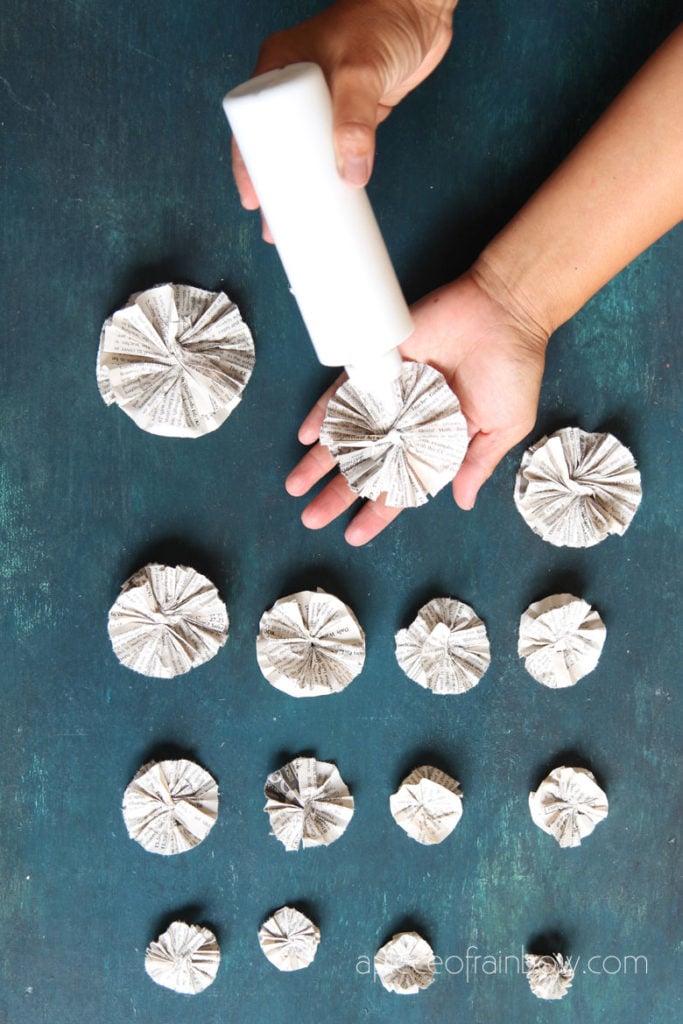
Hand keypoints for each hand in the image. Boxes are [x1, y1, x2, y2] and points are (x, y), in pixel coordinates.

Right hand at [232, 0, 455, 233]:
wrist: (422, 9)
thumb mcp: (359, 69)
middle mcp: (295, 86)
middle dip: (272, 188)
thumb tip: (349, 176)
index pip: (252, 125)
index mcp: (279, 67)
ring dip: (301, 190)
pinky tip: (329, 203)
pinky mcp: (352, 116)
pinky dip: (330, 180)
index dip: (247, 164)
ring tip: (297, 226)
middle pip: (274, 147)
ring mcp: (323, 103)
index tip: (251, 198)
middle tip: (272, 227)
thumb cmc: (383, 19)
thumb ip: (353, 121)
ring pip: (303, 155)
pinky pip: (333, 154)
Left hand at [285, 271, 548, 544]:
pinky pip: (345, 390)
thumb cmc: (513, 370)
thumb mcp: (504, 427)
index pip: (400, 484)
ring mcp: (390, 393)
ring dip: (320, 460)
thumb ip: (478, 464)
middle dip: (338, 494)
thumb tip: (461, 502)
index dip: (378, 511)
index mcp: (437, 443)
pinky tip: (309, 435)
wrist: (507, 310)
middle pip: (366, 465)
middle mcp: (407, 422)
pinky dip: (326, 412)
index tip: (353, 535)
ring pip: (349, 433)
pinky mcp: (379, 363)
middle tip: (310, 518)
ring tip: (295, 486)